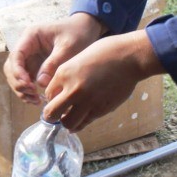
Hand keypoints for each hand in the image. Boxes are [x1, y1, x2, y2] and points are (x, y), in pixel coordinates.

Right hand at [4, 14, 107, 103]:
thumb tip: (40, 83)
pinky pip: (26, 81)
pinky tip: (37, 100)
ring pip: (16, 76)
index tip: (28, 84)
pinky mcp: (36, 67)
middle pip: (11, 67)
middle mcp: (26, 47)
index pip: (16, 55)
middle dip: (18, 82)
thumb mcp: (68, 47)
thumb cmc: (78, 34)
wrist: (86, 30)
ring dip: (22, 90)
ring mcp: (30, 57)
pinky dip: (28, 91)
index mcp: (31, 36)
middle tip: (32, 94)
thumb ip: (54, 63)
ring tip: (35, 100)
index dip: (18, 71)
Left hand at [43, 30, 162, 130]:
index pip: (47, 94)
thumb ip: (68, 76)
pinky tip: (81, 119)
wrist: (129, 57)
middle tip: (59, 113)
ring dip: (66, 122)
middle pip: (50, 113)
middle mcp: (72, 89)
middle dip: (52, 115)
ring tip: (71, 117)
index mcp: (63, 73)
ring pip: (67, 123)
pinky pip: (84, 123)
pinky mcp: (100, 109)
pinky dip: (80, 124)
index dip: (52, 98)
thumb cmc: (105, 53)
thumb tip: (62, 91)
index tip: (58, 98)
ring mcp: (86, 101)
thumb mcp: (78, 59)